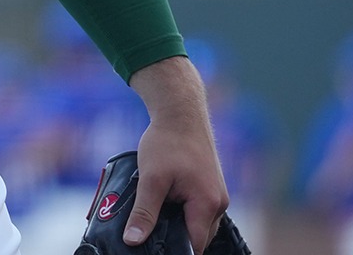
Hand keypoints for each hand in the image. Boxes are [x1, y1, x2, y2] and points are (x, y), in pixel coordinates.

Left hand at [126, 57, 229, 248]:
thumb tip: (133, 241)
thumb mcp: (150, 179)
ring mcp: (217, 195)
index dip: (174, 249)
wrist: (180, 112)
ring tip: (156, 212)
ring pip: (197, 224)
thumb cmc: (167, 141)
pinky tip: (165, 202)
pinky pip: (198, 211)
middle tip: (150, 228)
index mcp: (208, 204)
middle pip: (197, 237)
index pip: (194, 245)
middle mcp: (219, 203)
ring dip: (178, 223)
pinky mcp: (210, 188)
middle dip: (175, 236)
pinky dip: (182, 212)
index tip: (154, 247)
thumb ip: (144, 213)